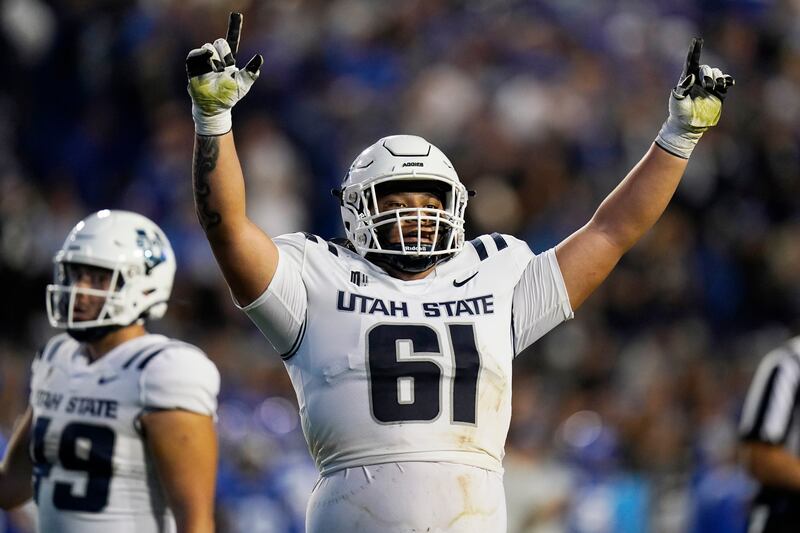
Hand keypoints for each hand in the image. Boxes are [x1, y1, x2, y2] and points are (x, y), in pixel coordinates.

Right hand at [186, 12, 263, 135]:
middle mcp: (217, 58)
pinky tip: (207, 59)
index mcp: (229, 60)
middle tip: (225, 68)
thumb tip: (260, 57)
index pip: (232, 41)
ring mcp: (205, 61)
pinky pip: (195, 55)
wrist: (215, 108)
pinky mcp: (194, 67)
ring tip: (217, 72)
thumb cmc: (230, 96)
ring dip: (215, 60)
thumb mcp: (244, 84)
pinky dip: (201, 55)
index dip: (234, 27)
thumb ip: (252, 71)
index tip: (237, 14)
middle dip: (224, 53)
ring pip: (208, 47)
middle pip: (220, 42)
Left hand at [655, 38, 734, 158]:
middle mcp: (699, 80)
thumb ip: (682, 88)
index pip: (692, 61)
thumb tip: (691, 77)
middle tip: (707, 86)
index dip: (695, 51)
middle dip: (708, 74)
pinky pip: (725, 82)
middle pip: (707, 68)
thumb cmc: (679, 112)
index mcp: (687, 78)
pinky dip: (727, 80)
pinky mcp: (718, 93)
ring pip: (717, 73)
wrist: (688, 125)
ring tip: (714, 87)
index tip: (697, 40)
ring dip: (717, 78)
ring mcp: (709, 86)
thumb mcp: (677, 100)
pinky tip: (728, 83)